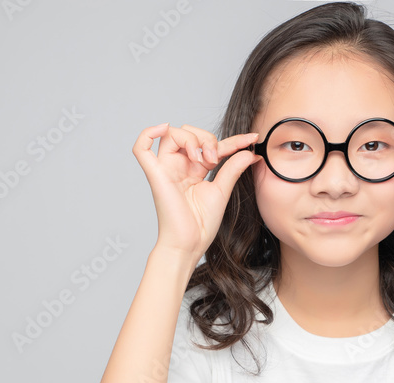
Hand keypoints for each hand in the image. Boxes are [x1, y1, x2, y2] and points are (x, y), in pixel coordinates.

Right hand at [132, 122, 261, 259]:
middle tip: (215, 160)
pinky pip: (141, 148)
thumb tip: (249, 152)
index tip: (252, 139)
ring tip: (203, 159)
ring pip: (171, 134)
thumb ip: (233, 168)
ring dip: (191, 138)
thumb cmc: (202, 224)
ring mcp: (166, 169)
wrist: (190, 243)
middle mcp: (178, 166)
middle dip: (206, 138)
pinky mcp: (155, 175)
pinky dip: (148, 132)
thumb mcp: (222, 191)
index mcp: (194, 170)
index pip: (212, 145)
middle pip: (188, 132)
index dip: (233, 140)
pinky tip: (163, 128)